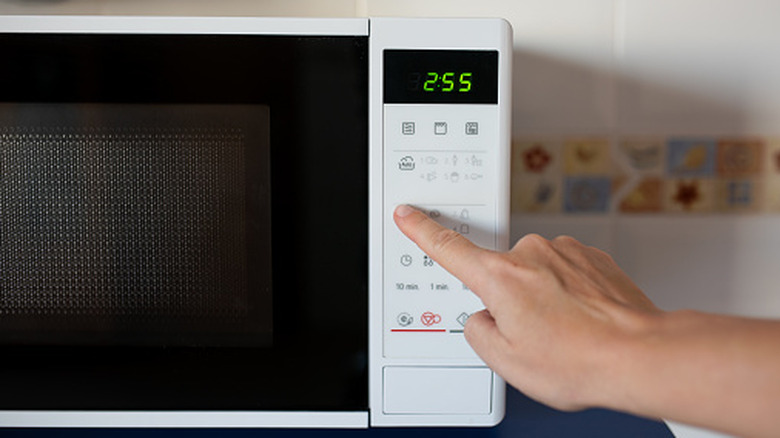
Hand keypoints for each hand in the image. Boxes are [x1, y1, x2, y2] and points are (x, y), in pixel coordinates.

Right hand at [393, 204, 660, 411]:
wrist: (638, 355)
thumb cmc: (580, 360)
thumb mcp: (506, 362)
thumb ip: (479, 332)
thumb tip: (485, 319)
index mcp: (501, 278)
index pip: (449, 249)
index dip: (422, 231)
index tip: (409, 214)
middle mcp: (531, 255)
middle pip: (500, 277)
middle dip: (510, 303)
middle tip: (536, 336)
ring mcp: (565, 253)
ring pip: (536, 278)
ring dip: (544, 301)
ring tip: (566, 334)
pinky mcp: (591, 258)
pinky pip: (566, 276)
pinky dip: (570, 296)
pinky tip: (583, 322)